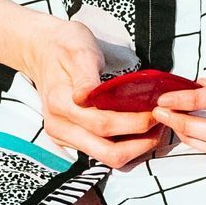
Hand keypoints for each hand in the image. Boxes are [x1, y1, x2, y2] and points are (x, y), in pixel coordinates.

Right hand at [19, 18, 168, 168]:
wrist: (43, 50)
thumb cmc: (65, 46)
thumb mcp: (78, 49)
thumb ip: (84, 74)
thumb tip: (85, 96)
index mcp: (60, 102)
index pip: (103, 124)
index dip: (134, 122)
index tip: (156, 110)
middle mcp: (59, 126)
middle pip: (106, 152)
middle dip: (141, 143)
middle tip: (162, 123)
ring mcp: (64, 136)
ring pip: (106, 158)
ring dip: (136, 148)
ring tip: (155, 128)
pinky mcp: (71, 140)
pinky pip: (102, 153)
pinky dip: (125, 146)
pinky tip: (140, 130)